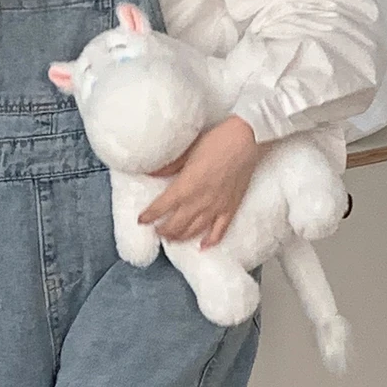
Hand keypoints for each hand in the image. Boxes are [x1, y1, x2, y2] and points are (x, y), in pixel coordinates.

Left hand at [138, 117, 263, 249]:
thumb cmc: (216, 140)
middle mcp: (199, 202)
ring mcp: (215, 208)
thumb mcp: (186, 150)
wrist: (246, 139)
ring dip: (180, 237)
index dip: (149, 216)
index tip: (141, 220)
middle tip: (157, 230)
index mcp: (185, 186)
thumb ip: (169, 166)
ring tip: (172, 239)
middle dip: (163, 230)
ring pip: (194, 231)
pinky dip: (210, 241)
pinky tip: (202, 247)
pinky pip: (219, 231)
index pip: (161, 208)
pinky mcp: (230, 208)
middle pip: (175, 225)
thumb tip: (152, 173)